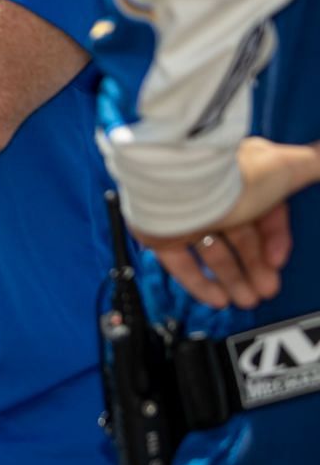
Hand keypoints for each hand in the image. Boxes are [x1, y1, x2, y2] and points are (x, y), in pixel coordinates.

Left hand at [134, 138, 319, 308]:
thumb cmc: (233, 178)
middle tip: (266, 291)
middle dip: (255, 267)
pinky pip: (181, 263)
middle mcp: (213, 194)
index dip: (275, 239)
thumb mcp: (285, 169)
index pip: (265, 213)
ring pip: (212, 251)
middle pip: (239, 237)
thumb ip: (312, 163)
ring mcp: (185, 213)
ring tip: (247, 301)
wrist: (177, 185)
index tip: (278, 262)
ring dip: (232, 278)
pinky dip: (199, 282)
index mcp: (242, 177)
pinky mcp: (160, 232)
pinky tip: (217, 300)